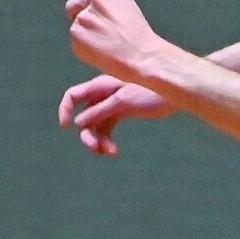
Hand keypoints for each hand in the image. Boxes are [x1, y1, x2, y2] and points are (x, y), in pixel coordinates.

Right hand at [57, 73, 173, 156]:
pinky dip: (108, 140)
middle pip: (84, 116)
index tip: (65, 128)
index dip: (65, 110)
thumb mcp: (123, 102)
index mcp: (100, 86)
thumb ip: (100, 110)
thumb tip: (78, 122)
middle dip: (87, 134)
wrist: (175, 94)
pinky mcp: (122, 112)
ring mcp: (112, 104)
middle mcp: (103, 94)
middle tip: (96, 150)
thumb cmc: (151, 92)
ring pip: (96, 126)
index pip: (73, 96)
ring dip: (99, 141)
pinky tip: (114, 152)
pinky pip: (108, 128)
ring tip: (109, 153)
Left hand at [65, 0, 170, 83]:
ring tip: (103, 42)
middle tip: (94, 31)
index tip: (88, 14)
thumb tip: (86, 7)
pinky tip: (101, 52)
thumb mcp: (125, 6)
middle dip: (76, 16)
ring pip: (74, 23)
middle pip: (72, 4)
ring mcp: (85, 14)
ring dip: (82, 32)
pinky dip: (84, 48)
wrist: (142, 56)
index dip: (82, 2)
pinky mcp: (77, 31)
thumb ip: (106, 2)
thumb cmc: (137, 36)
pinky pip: (75, 41)